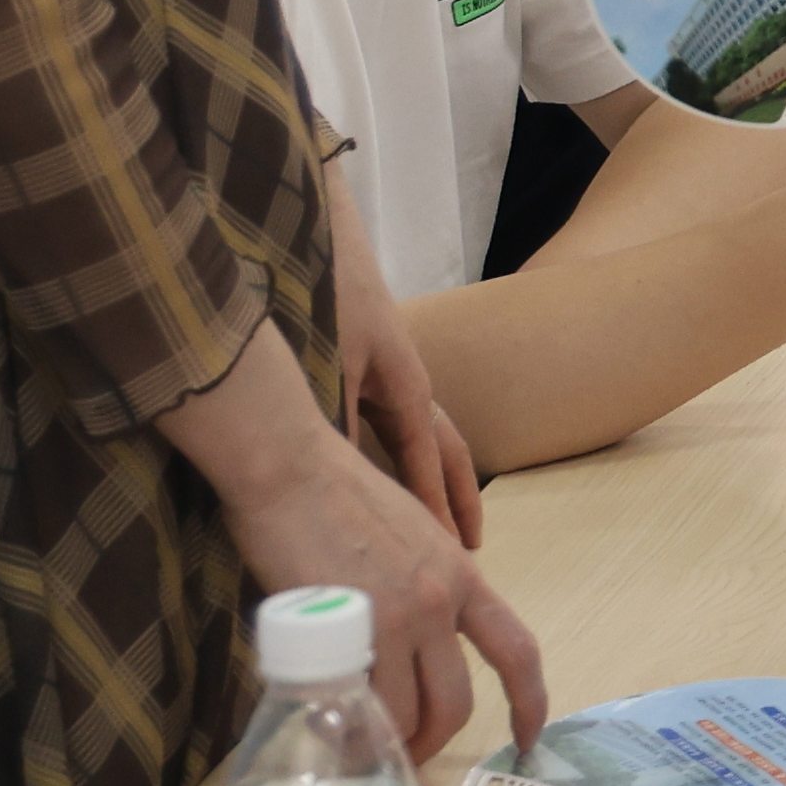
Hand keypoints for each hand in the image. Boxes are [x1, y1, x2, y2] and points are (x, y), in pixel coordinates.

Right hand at [188, 329, 549, 761]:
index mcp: (461, 574)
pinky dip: (347, 729)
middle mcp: (441, 599)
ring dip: (386, 743)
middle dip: (431, 742)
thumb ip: (422, 584)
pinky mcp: (351, 626)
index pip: (516, 650)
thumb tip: (411, 638)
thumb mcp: (408, 534)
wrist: (289, 467)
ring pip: (407, 713)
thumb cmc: (336, 494)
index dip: (530, 702)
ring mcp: (398, 615)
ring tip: (357, 748)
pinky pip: (359, 703)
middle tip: (403, 756)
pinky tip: (327, 728)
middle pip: (456, 702)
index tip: (527, 739)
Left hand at [327, 187, 482, 548]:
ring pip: (424, 433)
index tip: (453, 553)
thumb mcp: (331, 367)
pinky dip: (402, 453)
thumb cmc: (329, 294)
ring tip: (440, 516)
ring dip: (434, 476)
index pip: (430, 463)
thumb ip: (341, 426)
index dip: (439, 510)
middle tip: (468, 546)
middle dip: (457, 498)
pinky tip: (382, 468)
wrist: (317, 231)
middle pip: (445, 448)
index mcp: (406, 388)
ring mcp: (390, 371)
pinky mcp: (368, 362)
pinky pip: (396, 419)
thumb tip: (346, 487)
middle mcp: (407, 382)